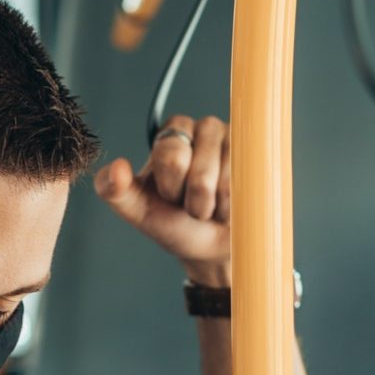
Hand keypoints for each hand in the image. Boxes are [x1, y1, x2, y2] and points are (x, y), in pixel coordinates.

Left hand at [95, 113, 230, 286]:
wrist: (213, 247)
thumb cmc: (175, 225)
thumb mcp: (138, 212)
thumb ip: (114, 191)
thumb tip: (116, 167)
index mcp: (170, 133)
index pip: (172, 157)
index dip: (171, 187)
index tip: (170, 195)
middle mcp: (204, 127)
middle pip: (199, 169)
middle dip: (194, 199)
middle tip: (193, 203)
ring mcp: (236, 139)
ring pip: (224, 180)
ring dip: (216, 205)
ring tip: (214, 204)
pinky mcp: (260, 156)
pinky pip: (247, 184)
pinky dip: (237, 204)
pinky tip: (234, 202)